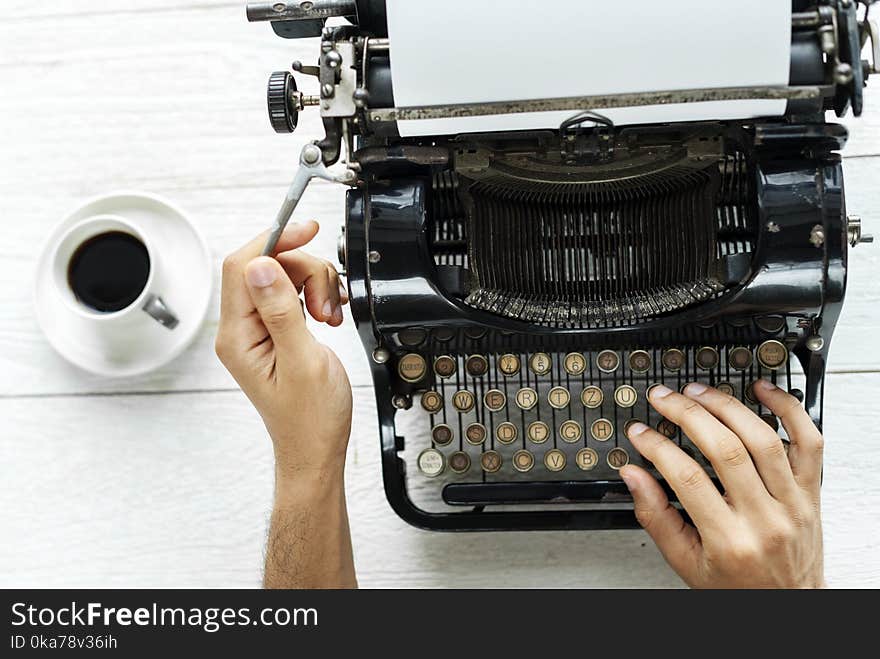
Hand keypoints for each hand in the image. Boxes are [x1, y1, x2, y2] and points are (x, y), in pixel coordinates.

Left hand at [215, 221, 352, 478]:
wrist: (316, 448)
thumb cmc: (310, 419)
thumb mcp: (301, 361)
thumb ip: (280, 310)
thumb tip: (260, 266)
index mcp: (238, 336)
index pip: (243, 267)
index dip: (273, 241)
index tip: (305, 230)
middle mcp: (242, 330)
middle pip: (267, 267)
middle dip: (304, 272)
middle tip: (326, 301)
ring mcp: (258, 331)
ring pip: (284, 278)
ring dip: (314, 286)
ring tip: (329, 316)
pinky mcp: (275, 332)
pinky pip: (293, 295)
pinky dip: (316, 297)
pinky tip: (328, 317)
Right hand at [621, 380, 823, 588]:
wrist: (790, 604)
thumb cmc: (737, 586)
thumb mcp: (685, 562)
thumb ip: (656, 517)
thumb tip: (632, 474)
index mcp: (729, 541)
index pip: (687, 479)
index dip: (658, 448)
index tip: (639, 432)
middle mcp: (765, 519)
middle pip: (725, 450)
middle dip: (688, 415)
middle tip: (663, 399)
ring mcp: (793, 502)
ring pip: (762, 439)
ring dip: (727, 406)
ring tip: (698, 392)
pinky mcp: (812, 492)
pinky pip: (809, 442)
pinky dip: (789, 410)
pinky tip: (764, 390)